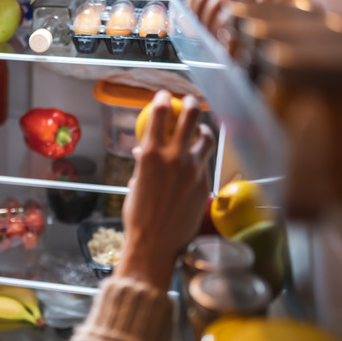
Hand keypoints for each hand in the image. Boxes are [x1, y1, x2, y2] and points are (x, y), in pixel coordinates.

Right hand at [117, 90, 214, 289]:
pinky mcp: (205, 185)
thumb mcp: (135, 185)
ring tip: (200, 130)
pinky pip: (205, 165)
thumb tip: (142, 153)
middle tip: (190, 102)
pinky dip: (200, 161)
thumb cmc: (137, 216)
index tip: (164, 96)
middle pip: (191, 117)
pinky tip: (196, 165)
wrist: (155, 244)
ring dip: (203, 130)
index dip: (163, 99)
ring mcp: (194, 170)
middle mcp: (175, 157)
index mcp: (151, 154)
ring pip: (206, 139)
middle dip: (191, 104)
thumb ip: (142, 165)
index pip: (160, 114)